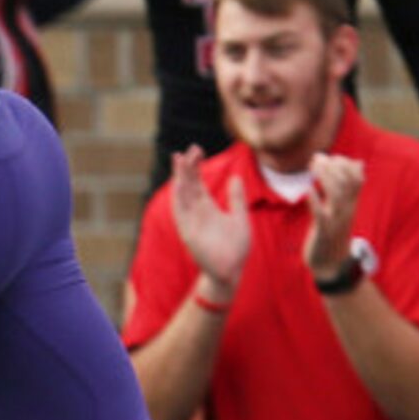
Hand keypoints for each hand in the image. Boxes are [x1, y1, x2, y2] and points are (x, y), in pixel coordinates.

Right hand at [167, 147, 251, 295]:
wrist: (232, 270)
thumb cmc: (236, 247)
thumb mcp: (240, 217)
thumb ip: (237, 198)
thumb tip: (236, 177)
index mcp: (208, 207)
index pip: (198, 182)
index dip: (196, 166)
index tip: (196, 150)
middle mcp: (196, 211)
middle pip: (188, 184)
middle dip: (187, 167)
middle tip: (189, 149)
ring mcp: (191, 220)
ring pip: (182, 194)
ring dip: (180, 178)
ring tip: (179, 160)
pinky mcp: (188, 232)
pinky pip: (180, 213)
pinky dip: (179, 198)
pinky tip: (178, 184)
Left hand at [303, 154, 364, 279]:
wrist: (331, 265)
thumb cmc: (334, 232)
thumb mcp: (343, 208)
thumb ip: (348, 187)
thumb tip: (359, 163)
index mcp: (351, 205)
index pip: (357, 179)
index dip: (346, 164)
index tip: (331, 157)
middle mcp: (346, 210)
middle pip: (347, 183)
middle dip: (334, 166)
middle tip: (317, 158)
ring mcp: (336, 221)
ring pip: (337, 195)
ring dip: (325, 178)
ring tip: (313, 166)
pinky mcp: (323, 232)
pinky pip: (321, 215)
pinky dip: (315, 202)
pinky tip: (307, 190)